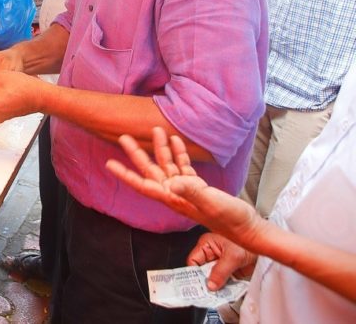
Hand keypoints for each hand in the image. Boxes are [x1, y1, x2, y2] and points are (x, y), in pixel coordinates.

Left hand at [105, 127, 262, 244]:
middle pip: (151, 171)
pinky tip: (175, 140)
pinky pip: (183, 166)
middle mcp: (176, 193)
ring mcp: (186, 190)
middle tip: (124, 137)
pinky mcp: (198, 187)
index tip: (110, 164)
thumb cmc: (230, 219)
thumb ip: (192, 192)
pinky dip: (178, 153)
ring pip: (167, 165)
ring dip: (161, 148)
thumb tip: (173, 182)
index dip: (126, 174)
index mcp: (174, 199)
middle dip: (137, 154)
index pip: (143, 185)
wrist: (248, 227)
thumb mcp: (210, 203)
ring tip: (156, 129)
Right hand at [187, 232, 256, 290]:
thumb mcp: (231, 256)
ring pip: (213, 278)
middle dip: (206, 281)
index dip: (194, 273)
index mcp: (207, 245)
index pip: (193, 261)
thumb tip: (210, 285)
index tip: (197, 284)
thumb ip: (219, 272)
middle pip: (202, 271)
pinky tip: (226, 291)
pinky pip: (224, 281)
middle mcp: (212, 254)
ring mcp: (221, 263)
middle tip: (207, 291)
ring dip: (217, 286)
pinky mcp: (231, 271)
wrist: (267, 245)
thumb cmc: (248, 240)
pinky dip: (226, 287)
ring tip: (218, 292)